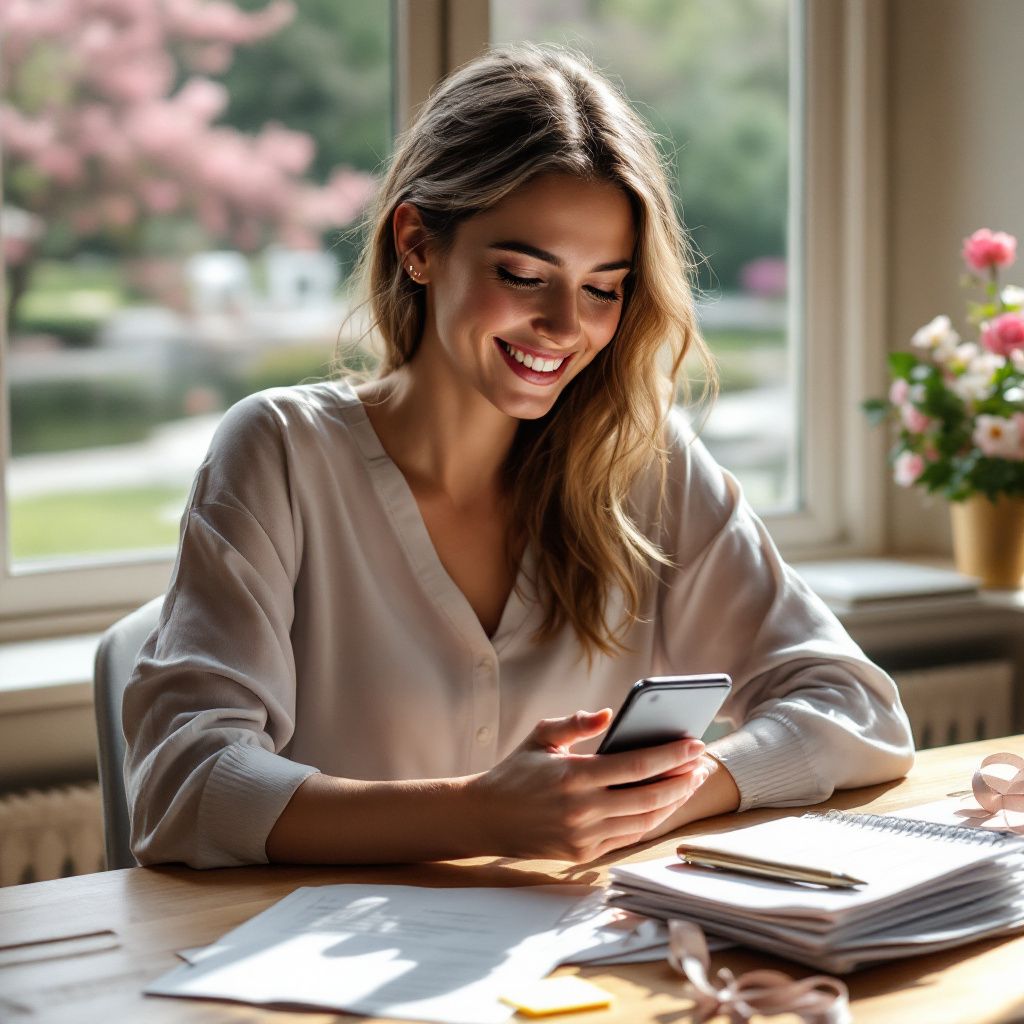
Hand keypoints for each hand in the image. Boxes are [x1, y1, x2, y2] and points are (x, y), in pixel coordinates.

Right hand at [469, 709, 707, 861]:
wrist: (485, 818)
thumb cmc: (516, 772)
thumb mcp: (541, 738)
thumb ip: (576, 723)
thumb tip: (611, 714)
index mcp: (574, 776)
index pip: (636, 765)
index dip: (671, 755)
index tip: (695, 744)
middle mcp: (582, 809)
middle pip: (649, 795)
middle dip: (682, 778)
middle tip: (702, 764)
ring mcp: (584, 835)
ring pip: (644, 820)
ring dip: (673, 801)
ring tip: (690, 783)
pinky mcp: (584, 854)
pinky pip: (628, 837)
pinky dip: (652, 820)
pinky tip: (665, 804)